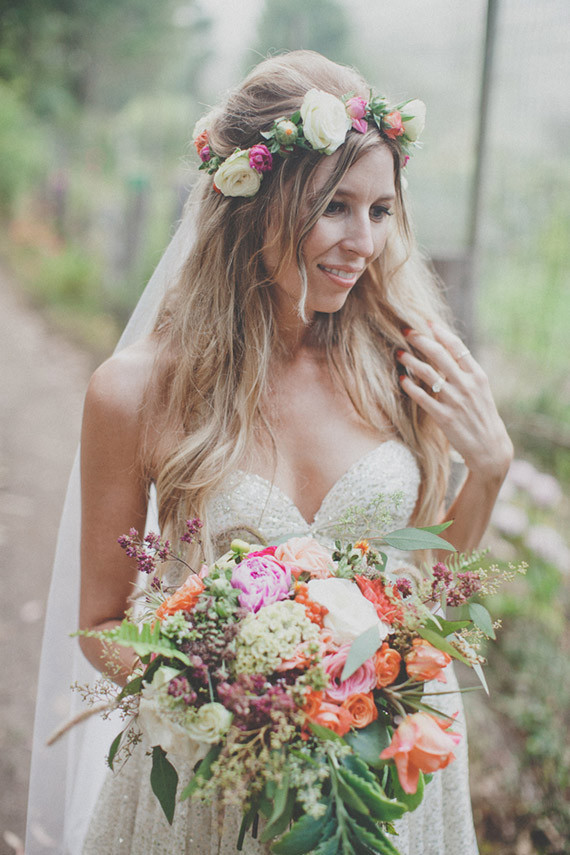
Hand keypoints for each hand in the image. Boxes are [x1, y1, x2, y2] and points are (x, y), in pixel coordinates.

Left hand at [397, 322, 512, 483]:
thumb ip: (466, 373)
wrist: (489, 447)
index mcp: (478, 376)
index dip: (441, 333)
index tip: (427, 323)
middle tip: (406, 332)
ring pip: (427, 373)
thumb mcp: (481, 391)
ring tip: (399, 353)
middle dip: (420, 340)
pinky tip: (401, 380)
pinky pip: (422, 397)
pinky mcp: (444, 417)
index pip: (457, 347)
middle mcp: (467, 385)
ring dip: (410, 360)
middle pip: (439, 355)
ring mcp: (455, 400)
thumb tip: (448, 354)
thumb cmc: (482, 417)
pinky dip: (409, 386)